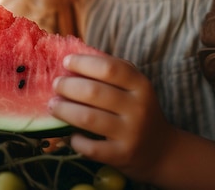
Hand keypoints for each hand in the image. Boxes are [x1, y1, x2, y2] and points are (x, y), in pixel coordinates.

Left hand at [49, 53, 176, 180]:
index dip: (84, 63)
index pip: (109, 68)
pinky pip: (90, 147)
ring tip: (53, 105)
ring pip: (88, 119)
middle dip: (69, 86)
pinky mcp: (122, 155)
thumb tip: (75, 58)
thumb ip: (112, 71)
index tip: (66, 61)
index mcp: (140, 85)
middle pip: (95, 92)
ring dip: (65, 110)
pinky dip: (75, 140)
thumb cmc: (139, 109)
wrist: (161, 150)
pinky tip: (69, 134)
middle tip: (56, 84)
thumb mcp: (134, 86)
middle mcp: (138, 107)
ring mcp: (130, 133)